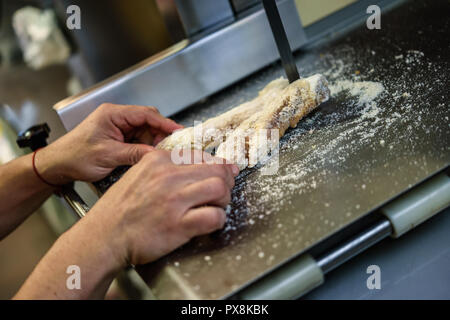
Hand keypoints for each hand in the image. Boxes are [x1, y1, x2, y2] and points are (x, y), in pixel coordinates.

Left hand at [35, 104, 182, 183]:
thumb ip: (135, 153)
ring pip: (145, 132)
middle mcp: (116, 118)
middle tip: (172, 147)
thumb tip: (157, 155)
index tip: (179, 131)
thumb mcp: (108, 155)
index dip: (165, 123)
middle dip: (161, 134)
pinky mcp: (118, 138)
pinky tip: (149, 156)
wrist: (57, 165)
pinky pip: (138, 140)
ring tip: (161, 155)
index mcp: (113, 114)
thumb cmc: (74, 156)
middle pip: (148, 122)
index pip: (146, 114)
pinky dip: (145, 147)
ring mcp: (118, 127)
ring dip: (153, 143)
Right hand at [77, 149, 238, 266]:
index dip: (219, 166)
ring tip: (217, 206)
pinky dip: (219, 219)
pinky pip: (215, 216)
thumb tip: (197, 166)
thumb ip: (165, 167)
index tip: (224, 173)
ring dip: (224, 199)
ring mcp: (174, 200)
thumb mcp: (139, 175)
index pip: (202, 156)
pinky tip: (211, 221)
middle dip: (226, 181)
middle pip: (216, 169)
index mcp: (159, 160)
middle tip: (224, 192)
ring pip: (220, 188)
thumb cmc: (120, 209)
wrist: (103, 236)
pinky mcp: (178, 225)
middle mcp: (168, 176)